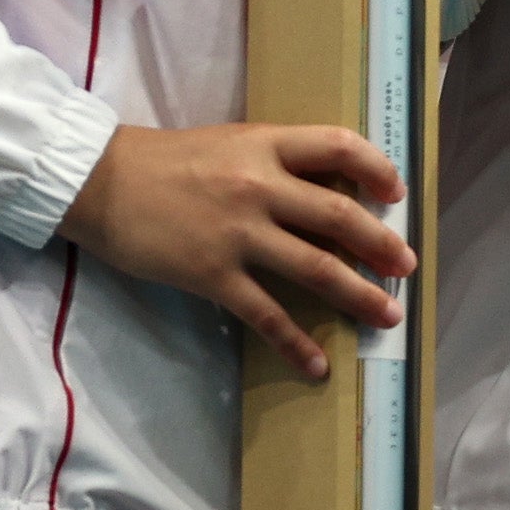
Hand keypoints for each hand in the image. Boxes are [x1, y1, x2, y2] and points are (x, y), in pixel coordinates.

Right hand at [62, 120, 412, 381]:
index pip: (337, 145)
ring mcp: (238, 233)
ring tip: (387, 314)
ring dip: (358, 294)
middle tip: (408, 265)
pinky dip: (297, 342)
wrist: (101, 182)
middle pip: (339, 214)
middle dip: (381, 244)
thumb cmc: (165, 161)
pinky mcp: (213, 274)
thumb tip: (325, 192)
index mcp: (265, 145)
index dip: (376, 167)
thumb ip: (273, 162)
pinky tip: (318, 365)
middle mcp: (260, 186)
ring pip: (316, 267)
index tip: (397, 191)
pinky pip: (266, 314)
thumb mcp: (228, 144)